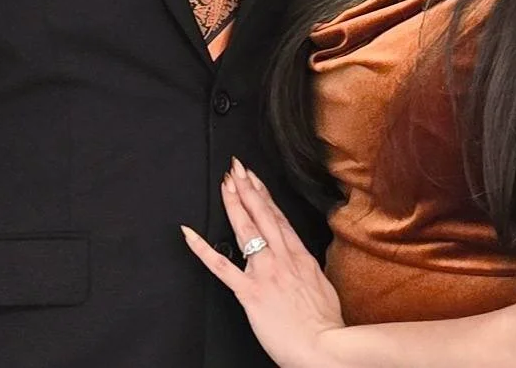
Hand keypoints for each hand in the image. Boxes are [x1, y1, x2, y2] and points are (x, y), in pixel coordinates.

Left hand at [183, 158, 345, 367]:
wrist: (324, 346)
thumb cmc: (325, 324)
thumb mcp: (323, 287)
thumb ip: (308, 270)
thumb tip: (303, 264)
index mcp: (300, 256)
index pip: (278, 217)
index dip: (264, 195)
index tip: (254, 179)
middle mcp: (282, 257)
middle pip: (262, 214)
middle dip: (248, 188)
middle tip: (236, 168)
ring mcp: (265, 272)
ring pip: (246, 230)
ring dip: (234, 204)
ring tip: (225, 184)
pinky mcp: (250, 292)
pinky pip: (221, 268)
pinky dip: (202, 249)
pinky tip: (190, 235)